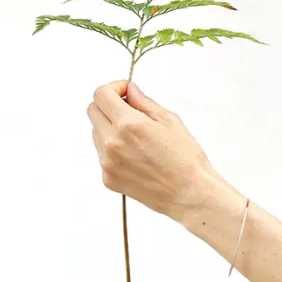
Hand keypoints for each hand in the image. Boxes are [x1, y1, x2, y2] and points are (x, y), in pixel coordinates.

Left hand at [87, 80, 225, 222]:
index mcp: (128, 125)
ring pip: (96, 133)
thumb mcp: (169, 120)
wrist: (188, 194)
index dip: (113, 88)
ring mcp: (107, 163)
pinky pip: (102, 155)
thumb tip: (129, 90)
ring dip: (110, 128)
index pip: (100, 95)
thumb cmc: (185, 157)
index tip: (125, 92)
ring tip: (137, 138)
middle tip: (129, 111)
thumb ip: (144, 102)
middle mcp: (112, 143)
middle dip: (109, 105)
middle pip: (93, 111)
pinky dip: (114, 150)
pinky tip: (136, 157)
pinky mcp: (108, 178)